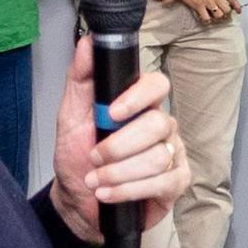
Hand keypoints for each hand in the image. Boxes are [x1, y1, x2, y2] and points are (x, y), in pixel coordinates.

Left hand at [51, 35, 187, 245]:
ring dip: (119, 173)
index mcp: (139, 105)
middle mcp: (162, 126)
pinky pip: (163, 182)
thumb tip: (88, 43)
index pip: (157, 85)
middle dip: (119, 146)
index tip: (111, 114)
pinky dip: (129, 190)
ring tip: (96, 181)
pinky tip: (109, 195)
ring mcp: (173, 154)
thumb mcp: (70, 116)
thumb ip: (81, 79)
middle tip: (94, 157)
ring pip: (158, 157)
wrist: (78, 203)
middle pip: (159, 124)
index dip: (138, 97)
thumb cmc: (77, 159)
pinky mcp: (177, 182)